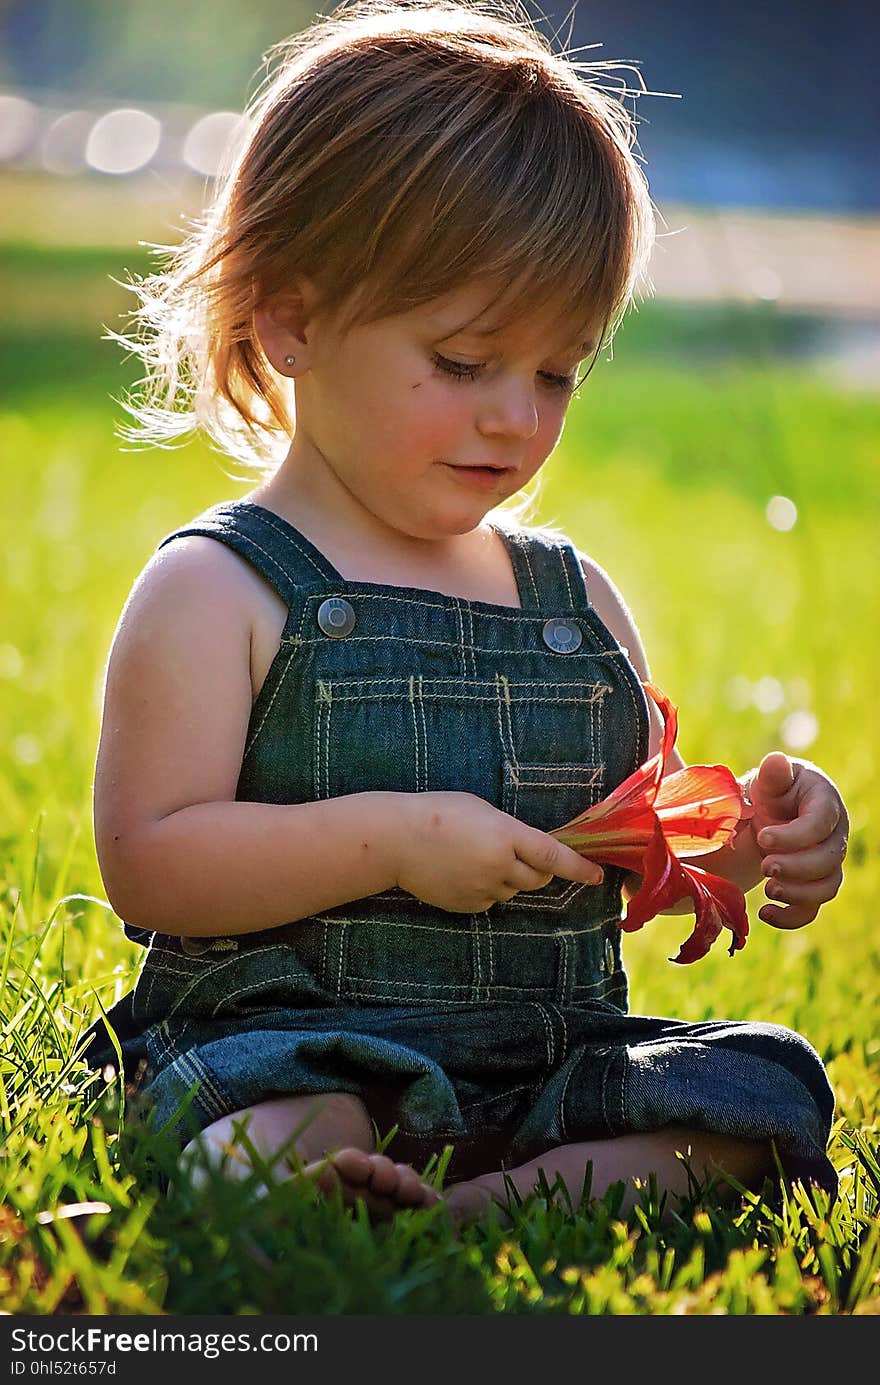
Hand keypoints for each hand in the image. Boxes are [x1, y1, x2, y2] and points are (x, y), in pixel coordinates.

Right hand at [395, 791, 603, 912]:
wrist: (396, 839)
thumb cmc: (438, 813)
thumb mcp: (481, 810)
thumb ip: (509, 831)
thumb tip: (529, 851)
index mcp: (506, 836)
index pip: (553, 856)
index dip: (579, 868)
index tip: (597, 876)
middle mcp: (499, 866)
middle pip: (538, 878)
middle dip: (539, 868)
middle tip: (518, 852)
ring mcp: (483, 889)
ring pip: (514, 890)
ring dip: (509, 877)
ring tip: (476, 856)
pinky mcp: (467, 905)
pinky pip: (490, 900)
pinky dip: (486, 888)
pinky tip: (462, 871)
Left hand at [745, 753, 847, 929]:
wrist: (767, 814)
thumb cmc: (769, 792)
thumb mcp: (768, 780)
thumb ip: (772, 774)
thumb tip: (776, 762)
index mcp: (824, 804)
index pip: (821, 823)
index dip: (796, 835)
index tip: (763, 837)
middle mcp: (833, 835)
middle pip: (829, 860)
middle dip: (797, 867)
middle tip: (766, 865)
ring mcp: (827, 863)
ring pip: (827, 887)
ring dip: (798, 893)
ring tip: (768, 888)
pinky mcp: (813, 885)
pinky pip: (812, 909)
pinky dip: (791, 917)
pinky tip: (765, 913)